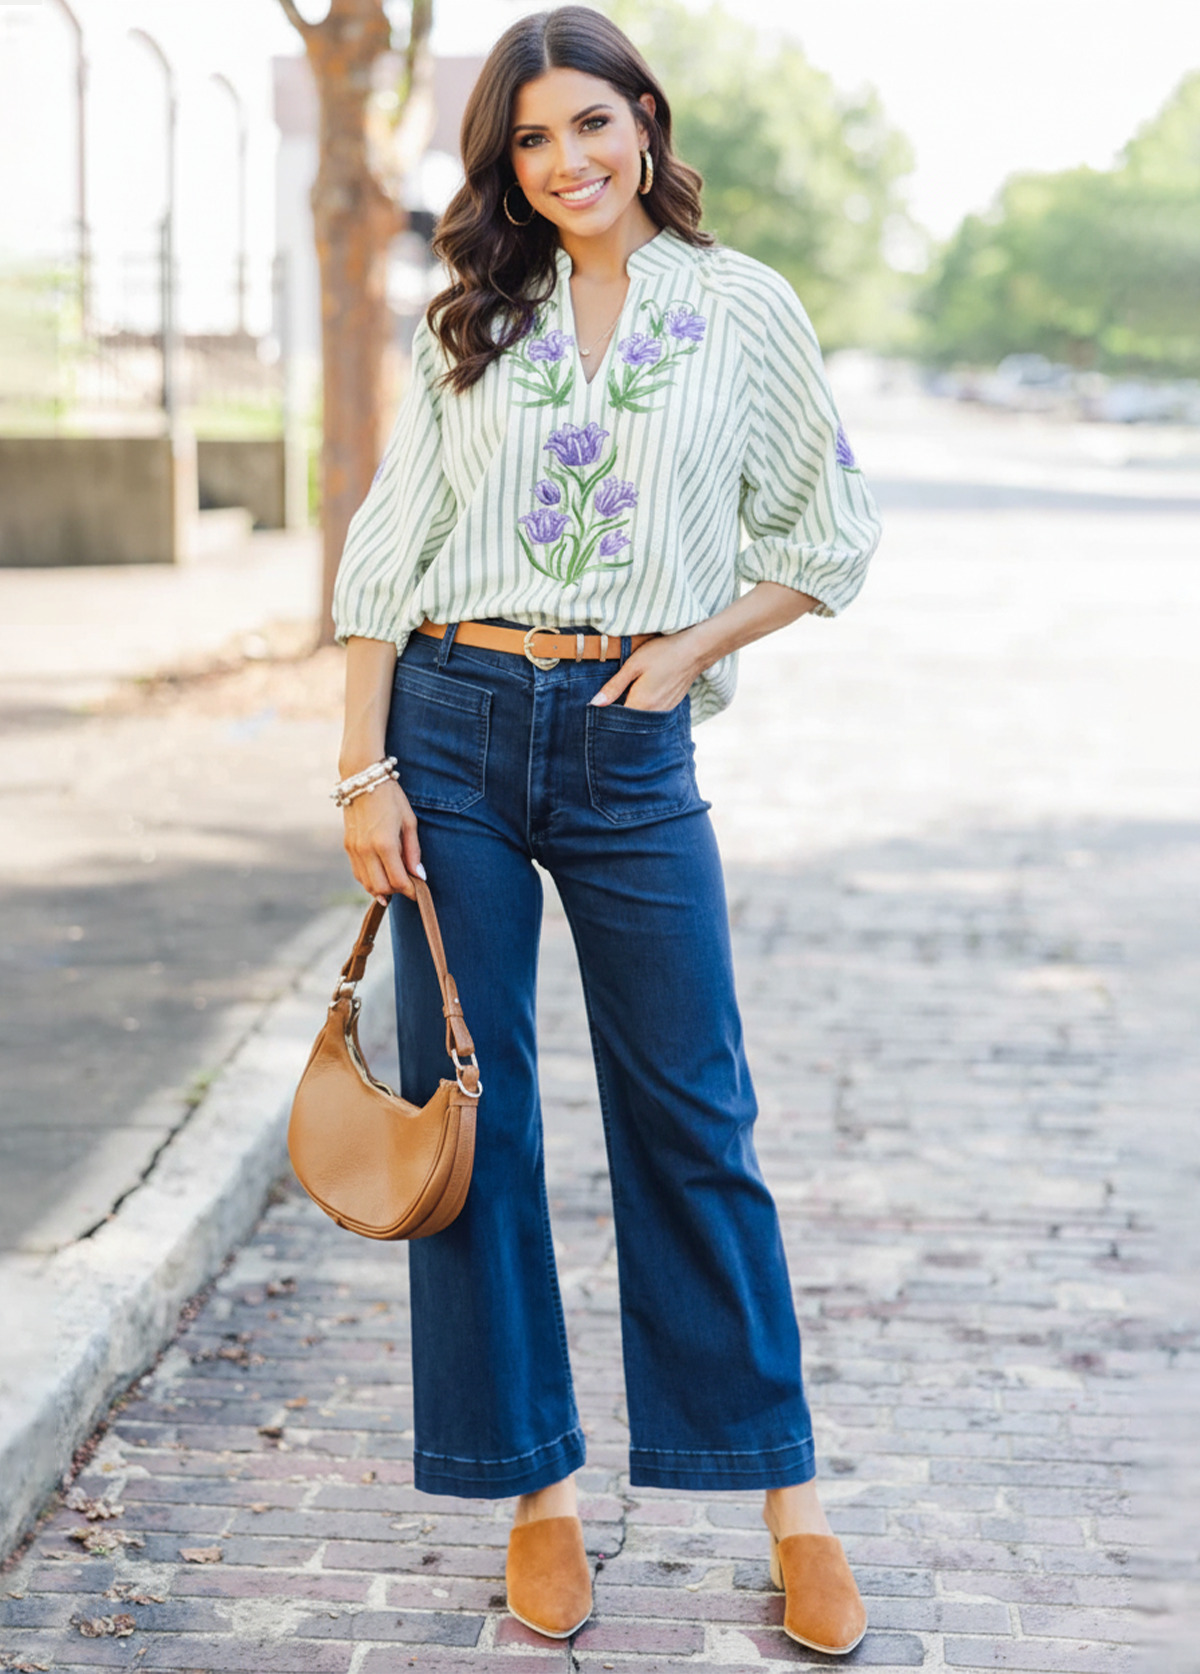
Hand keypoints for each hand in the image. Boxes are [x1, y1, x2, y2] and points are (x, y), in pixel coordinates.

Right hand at [342, 779, 422, 902]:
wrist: (362, 779)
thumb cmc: (391, 798)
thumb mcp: (409, 821)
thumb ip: (413, 851)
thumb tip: (419, 876)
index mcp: (385, 843)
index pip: (398, 880)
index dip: (410, 891)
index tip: (419, 892)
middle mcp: (366, 850)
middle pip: (380, 888)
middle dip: (397, 892)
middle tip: (408, 886)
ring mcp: (354, 849)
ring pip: (366, 884)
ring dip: (382, 889)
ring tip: (395, 883)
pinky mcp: (347, 846)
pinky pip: (358, 873)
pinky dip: (369, 880)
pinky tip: (381, 876)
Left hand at [589, 629, 702, 711]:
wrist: (695, 650)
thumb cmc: (662, 652)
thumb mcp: (633, 665)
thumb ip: (614, 686)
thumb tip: (595, 703)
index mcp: (641, 703)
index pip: (617, 720)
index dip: (605, 715)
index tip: (596, 708)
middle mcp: (654, 712)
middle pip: (630, 721)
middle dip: (618, 715)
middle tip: (610, 700)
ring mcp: (665, 710)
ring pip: (642, 717)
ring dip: (632, 711)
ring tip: (626, 695)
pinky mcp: (672, 705)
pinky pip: (653, 712)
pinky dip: (645, 707)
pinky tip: (642, 693)